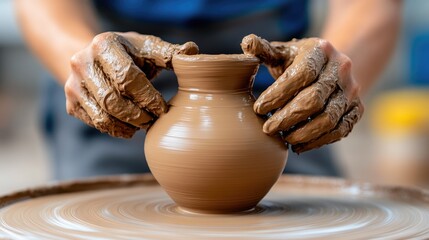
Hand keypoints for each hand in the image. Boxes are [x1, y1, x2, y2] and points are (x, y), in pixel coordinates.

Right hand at [65, 32, 197, 137]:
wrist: (93, 58)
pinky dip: (116, 130)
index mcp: (103, 44)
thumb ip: (170, 53)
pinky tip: (130, 128)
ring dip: (128, 126)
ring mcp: (72, 84)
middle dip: (138, 115)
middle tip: (154, 121)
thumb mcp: (147, 47)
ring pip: (103, 115)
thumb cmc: (129, 54)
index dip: (147, 97)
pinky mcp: (70, 103)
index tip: (163, 108)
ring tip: (144, 124)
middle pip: (113, 100)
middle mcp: (81, 63)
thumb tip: (193, 52)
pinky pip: (95, 123)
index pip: (127, 77)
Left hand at [241, 34, 363, 152]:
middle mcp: (341, 69)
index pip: (301, 75)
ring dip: (303, 133)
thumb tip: (247, 42)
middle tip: (267, 129)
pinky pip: (339, 130)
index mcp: (321, 50)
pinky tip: (298, 146)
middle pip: (314, 99)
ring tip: (283, 139)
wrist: (332, 67)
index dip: (278, 94)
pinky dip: (318, 142)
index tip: (258, 109)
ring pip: (328, 118)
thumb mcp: (282, 52)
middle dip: (287, 117)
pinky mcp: (357, 109)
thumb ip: (263, 50)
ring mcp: (352, 90)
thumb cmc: (298, 61)